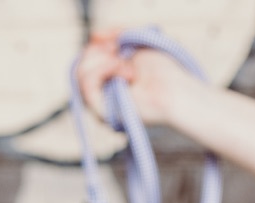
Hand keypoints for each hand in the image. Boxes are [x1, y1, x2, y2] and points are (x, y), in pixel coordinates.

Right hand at [76, 31, 196, 128]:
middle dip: (99, 51)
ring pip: (81, 74)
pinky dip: (104, 70)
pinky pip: (87, 85)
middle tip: (119, 51)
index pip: (86, 59)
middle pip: (80, 66)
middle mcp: (102, 95)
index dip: (97, 45)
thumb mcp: (134, 43)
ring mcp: (101, 106)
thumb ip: (114, 36)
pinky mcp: (102, 114)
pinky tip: (125, 72)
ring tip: (126, 65)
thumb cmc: (162, 71)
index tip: (116, 40)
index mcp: (108, 80)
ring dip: (103, 61)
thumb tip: (94, 36)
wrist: (175, 90)